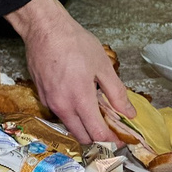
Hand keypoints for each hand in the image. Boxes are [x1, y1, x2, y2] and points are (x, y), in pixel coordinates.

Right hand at [3, 0, 128, 145]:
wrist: (44, 29)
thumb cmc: (74, 43)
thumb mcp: (102, 66)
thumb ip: (117, 93)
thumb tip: (129, 113)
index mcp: (80, 100)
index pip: (98, 134)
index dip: (112, 142)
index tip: (122, 140)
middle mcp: (62, 106)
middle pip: (82, 137)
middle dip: (98, 140)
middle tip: (111, 131)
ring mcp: (49, 102)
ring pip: (69, 126)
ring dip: (84, 126)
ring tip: (96, 112)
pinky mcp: (42, 95)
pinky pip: (59, 113)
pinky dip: (71, 114)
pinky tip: (78, 100)